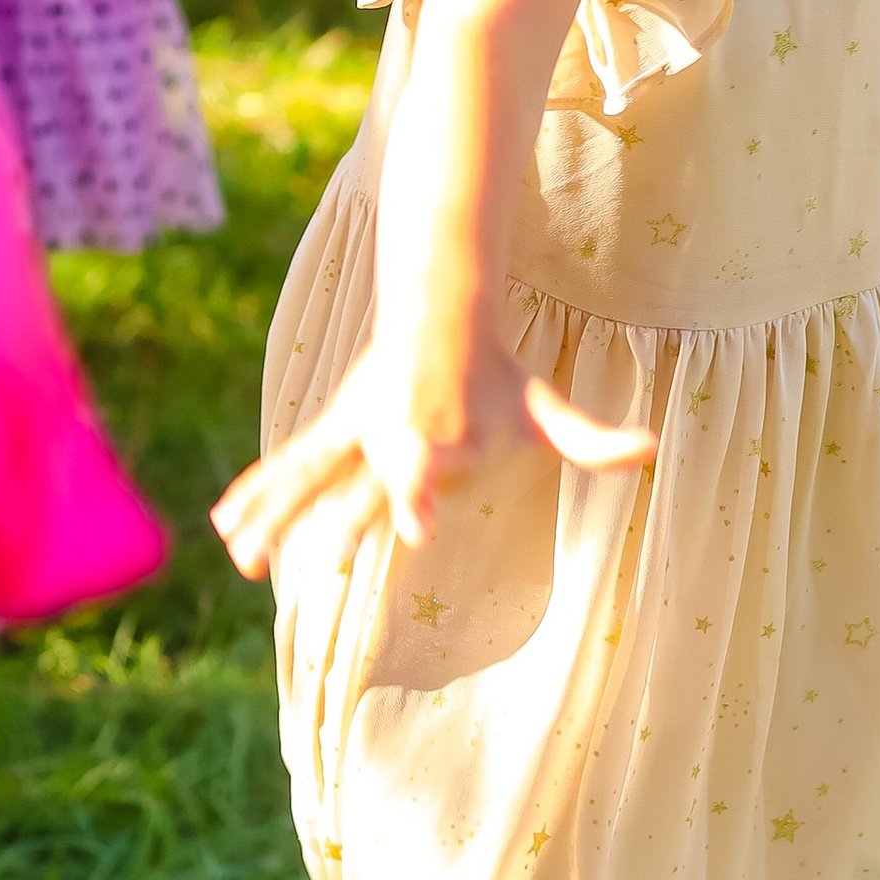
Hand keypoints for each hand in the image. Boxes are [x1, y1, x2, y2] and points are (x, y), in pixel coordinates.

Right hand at [213, 332, 653, 580]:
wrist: (442, 313)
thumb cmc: (498, 375)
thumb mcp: (546, 407)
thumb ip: (594, 439)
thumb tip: (653, 450)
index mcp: (437, 436)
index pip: (430, 471)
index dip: (423, 497)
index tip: (418, 528)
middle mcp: (388, 437)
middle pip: (360, 485)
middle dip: (341, 525)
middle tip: (320, 566)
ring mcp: (355, 434)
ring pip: (308, 477)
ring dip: (273, 514)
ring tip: (238, 554)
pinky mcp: (336, 433)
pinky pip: (292, 467)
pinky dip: (258, 491)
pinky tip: (226, 524)